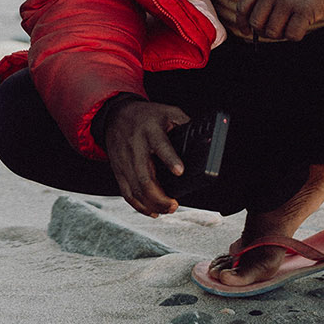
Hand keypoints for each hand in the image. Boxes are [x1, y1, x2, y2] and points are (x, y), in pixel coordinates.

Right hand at [103, 99, 189, 215]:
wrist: (115, 115)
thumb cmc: (146, 115)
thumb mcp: (167, 112)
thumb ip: (184, 123)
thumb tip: (207, 139)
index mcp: (150, 130)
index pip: (160, 145)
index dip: (170, 159)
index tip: (180, 171)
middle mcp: (136, 147)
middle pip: (145, 177)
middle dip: (160, 196)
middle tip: (175, 204)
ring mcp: (125, 161)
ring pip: (136, 189)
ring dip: (152, 204)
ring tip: (168, 209)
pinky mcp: (118, 171)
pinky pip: (127, 193)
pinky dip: (139, 206)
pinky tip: (152, 211)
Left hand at [233, 0, 323, 41]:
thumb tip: (255, 18)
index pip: (243, 6)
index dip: (242, 22)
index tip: (246, 31)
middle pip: (257, 22)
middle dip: (263, 31)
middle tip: (274, 29)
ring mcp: (288, 1)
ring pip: (272, 31)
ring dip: (280, 34)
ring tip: (289, 26)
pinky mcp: (304, 11)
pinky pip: (292, 35)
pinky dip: (294, 35)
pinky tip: (300, 26)